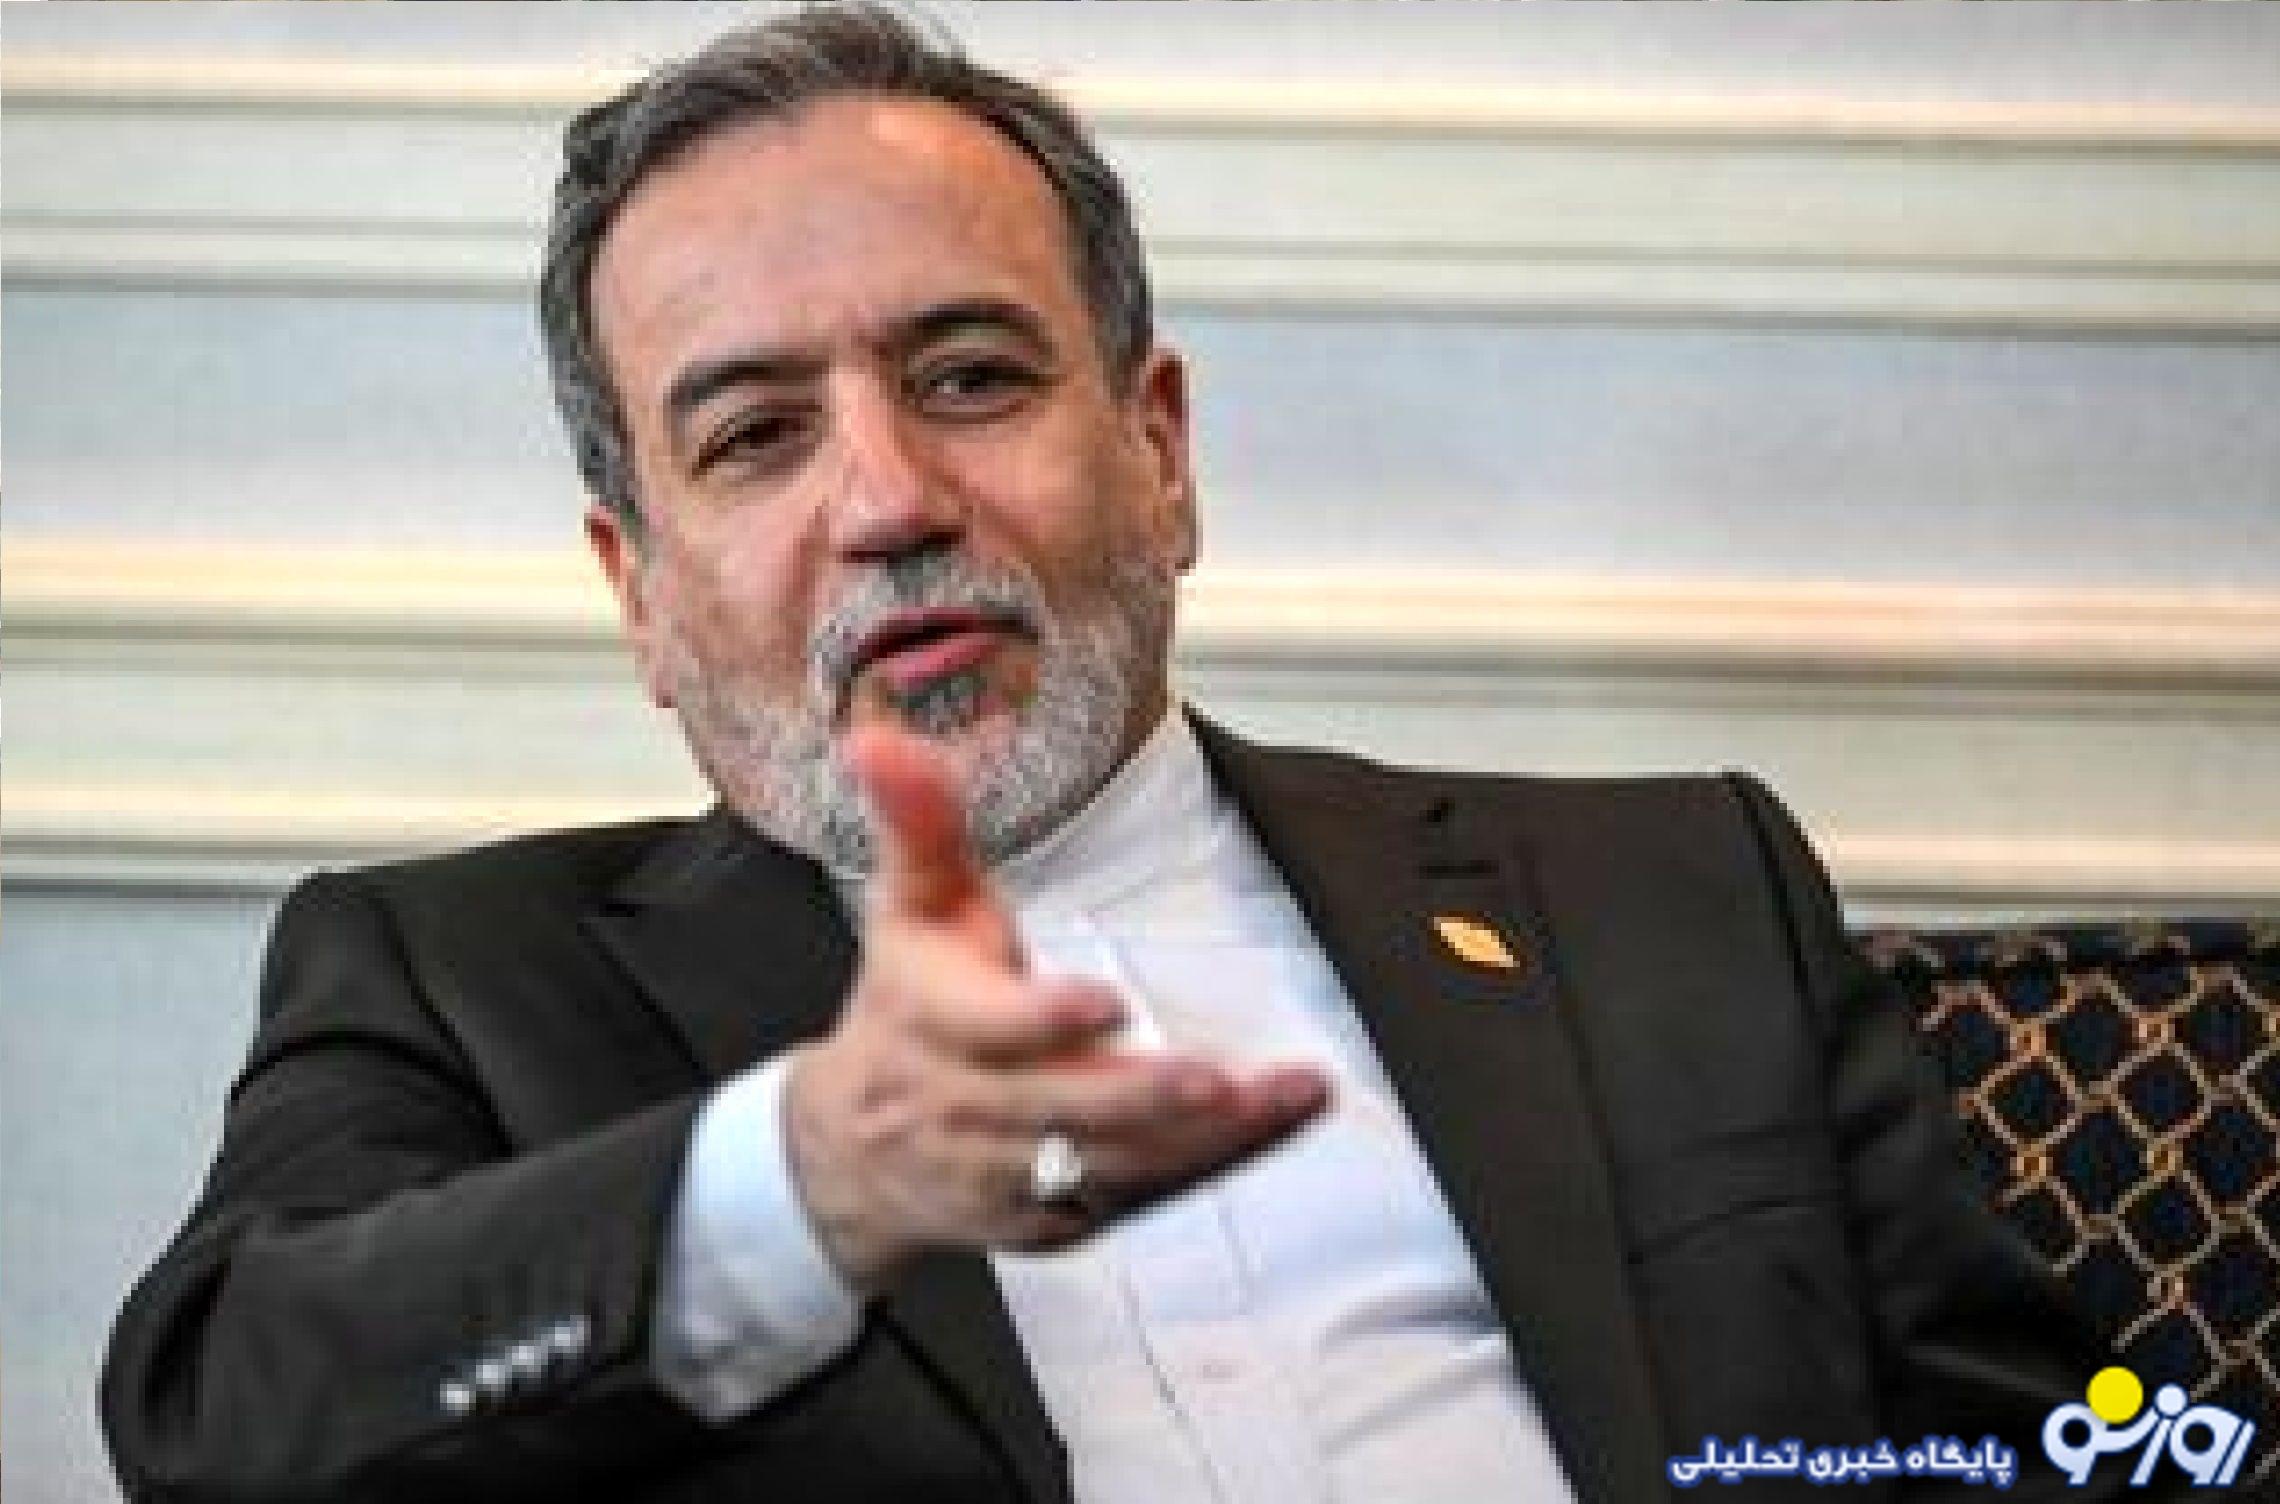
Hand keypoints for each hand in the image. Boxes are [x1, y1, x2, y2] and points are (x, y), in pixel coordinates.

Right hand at [781, 722, 1330, 1290]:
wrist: (850, 1150)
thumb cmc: (905, 1002)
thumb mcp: (908, 905)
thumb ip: (917, 822)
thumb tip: (882, 737)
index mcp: (929, 1021)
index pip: (984, 1028)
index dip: (1042, 1020)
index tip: (1108, 1003)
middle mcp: (964, 1110)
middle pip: (1058, 1110)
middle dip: (1142, 1098)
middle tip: (1220, 1079)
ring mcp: (1007, 1178)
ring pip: (1109, 1166)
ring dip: (1203, 1141)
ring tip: (1287, 1098)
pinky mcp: (1049, 1223)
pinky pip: (1133, 1201)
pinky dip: (1205, 1171)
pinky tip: (1274, 1129)